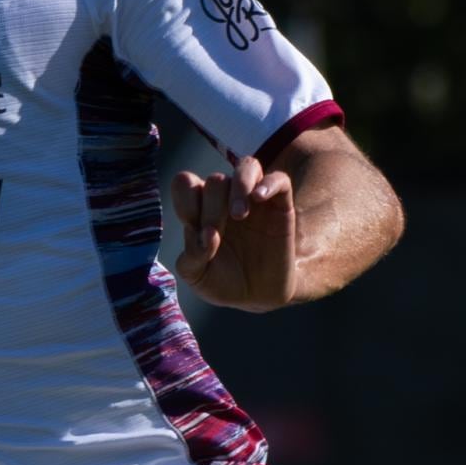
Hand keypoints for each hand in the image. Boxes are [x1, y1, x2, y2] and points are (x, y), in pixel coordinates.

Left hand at [169, 147, 299, 308]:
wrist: (258, 297)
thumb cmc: (223, 283)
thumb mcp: (197, 277)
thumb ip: (192, 257)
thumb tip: (206, 236)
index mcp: (200, 210)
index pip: (185, 183)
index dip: (185, 199)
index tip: (191, 224)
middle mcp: (225, 199)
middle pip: (216, 179)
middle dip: (213, 206)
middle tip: (217, 232)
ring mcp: (254, 200)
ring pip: (247, 166)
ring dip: (239, 186)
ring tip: (239, 214)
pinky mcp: (280, 206)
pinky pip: (279, 179)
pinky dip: (269, 184)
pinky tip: (258, 199)